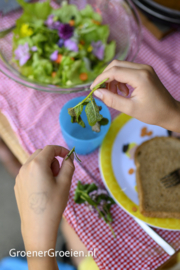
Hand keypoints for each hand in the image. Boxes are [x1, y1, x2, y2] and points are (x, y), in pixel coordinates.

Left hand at [14, 145, 74, 269]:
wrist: (38, 226)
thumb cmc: (53, 204)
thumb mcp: (65, 183)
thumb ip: (69, 165)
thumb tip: (69, 157)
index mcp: (37, 164)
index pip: (50, 148)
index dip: (61, 150)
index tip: (69, 156)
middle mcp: (25, 167)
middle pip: (41, 153)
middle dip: (53, 159)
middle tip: (59, 173)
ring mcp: (19, 176)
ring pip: (34, 162)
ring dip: (45, 166)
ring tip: (52, 182)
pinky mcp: (18, 185)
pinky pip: (29, 172)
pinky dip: (38, 173)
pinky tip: (43, 188)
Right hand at [91, 60, 179, 131]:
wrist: (169, 112)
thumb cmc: (152, 113)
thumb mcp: (130, 109)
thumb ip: (112, 100)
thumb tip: (97, 92)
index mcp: (140, 77)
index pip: (114, 71)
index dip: (100, 79)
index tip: (93, 89)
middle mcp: (142, 68)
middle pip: (116, 65)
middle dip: (105, 77)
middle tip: (101, 91)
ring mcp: (144, 68)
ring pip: (121, 66)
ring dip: (113, 78)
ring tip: (115, 94)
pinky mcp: (145, 71)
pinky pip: (127, 70)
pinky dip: (120, 79)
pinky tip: (123, 91)